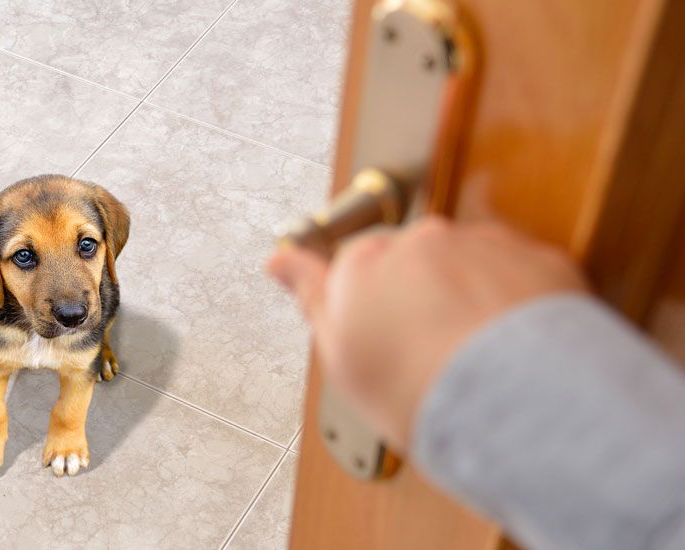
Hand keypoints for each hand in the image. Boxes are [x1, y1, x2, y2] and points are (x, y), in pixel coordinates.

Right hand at [268, 217, 586, 449]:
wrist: (511, 399)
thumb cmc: (420, 387)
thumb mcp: (340, 354)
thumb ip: (310, 295)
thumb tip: (278, 259)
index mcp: (362, 262)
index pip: (354, 267)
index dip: (367, 304)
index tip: (380, 329)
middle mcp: (419, 241)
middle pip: (414, 262)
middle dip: (422, 296)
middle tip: (429, 351)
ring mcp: (479, 244)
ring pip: (468, 264)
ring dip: (470, 297)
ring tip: (476, 355)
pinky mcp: (535, 256)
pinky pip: (520, 272)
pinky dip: (517, 301)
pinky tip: (511, 345)